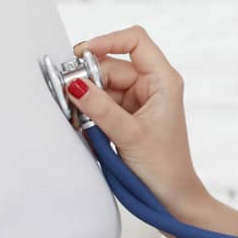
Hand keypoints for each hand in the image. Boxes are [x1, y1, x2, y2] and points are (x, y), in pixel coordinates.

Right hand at [67, 25, 210, 219]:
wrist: (172, 198)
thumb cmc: (163, 167)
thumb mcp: (128, 135)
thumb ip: (100, 108)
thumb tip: (74, 84)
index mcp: (163, 80)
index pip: (135, 41)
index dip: (107, 40)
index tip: (79, 54)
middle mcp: (152, 85)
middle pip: (111, 65)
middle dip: (87, 79)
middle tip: (66, 96)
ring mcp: (139, 100)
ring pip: (102, 86)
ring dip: (86, 99)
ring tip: (77, 119)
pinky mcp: (127, 116)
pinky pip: (101, 103)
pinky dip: (89, 112)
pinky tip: (83, 126)